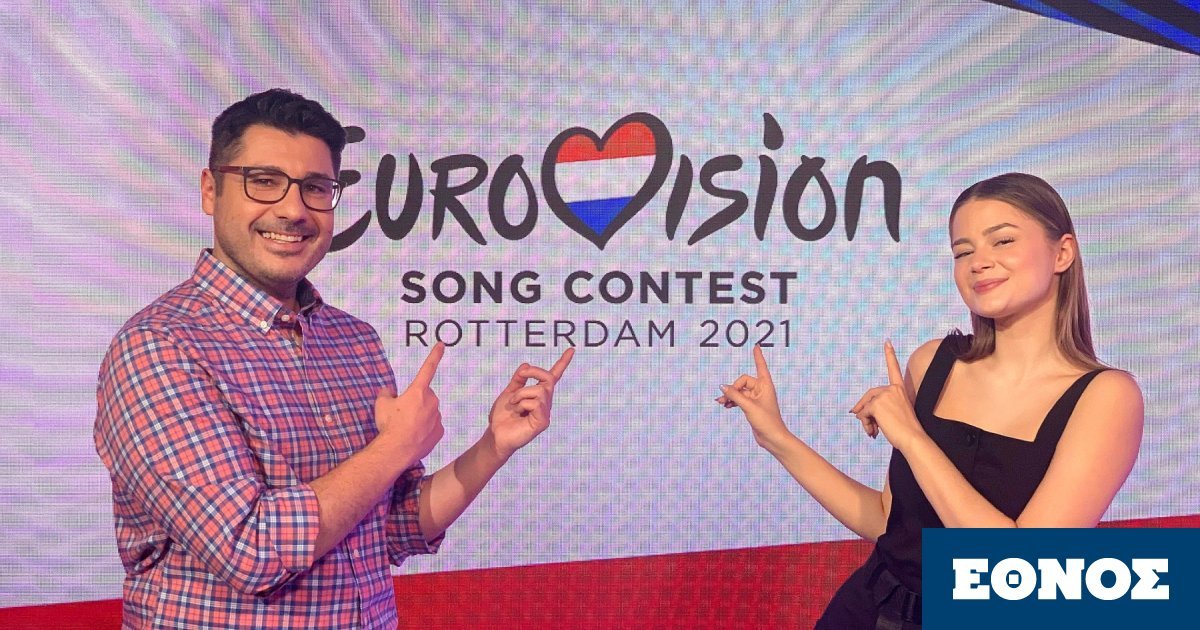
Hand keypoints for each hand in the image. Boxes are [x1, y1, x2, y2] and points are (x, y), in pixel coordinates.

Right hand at [375, 342, 444, 461]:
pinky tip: (414, 436)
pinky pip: (432, 426)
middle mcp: (431, 401)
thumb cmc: (389, 425)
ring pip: (429, 412)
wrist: (396, 450)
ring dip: (421, 416)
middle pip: (425, 396)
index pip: (428, 368)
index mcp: (418, 391)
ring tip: (406, 427)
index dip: (435, 355)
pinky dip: (425, 429)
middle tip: (402, 413)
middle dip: (416, 401)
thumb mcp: (381, 405)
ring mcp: (437, 417)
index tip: (442, 345)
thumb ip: (386, 393)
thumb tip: (388, 390)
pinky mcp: (440, 432)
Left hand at [487, 347, 574, 458]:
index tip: (571, 350)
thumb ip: (518, 380)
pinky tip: (518, 413)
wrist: (495, 435)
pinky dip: (522, 403)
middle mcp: (545, 403)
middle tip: (521, 376)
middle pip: (548, 378)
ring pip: (539, 390)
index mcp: (538, 395)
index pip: (554, 377)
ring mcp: (545, 413)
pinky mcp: (543, 422)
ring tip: (513, 404)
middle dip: (534, 372)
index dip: (562, 363)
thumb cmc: (502, 417)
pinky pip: (536, 403)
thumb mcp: (508, 393)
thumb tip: (526, 365)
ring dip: (521, 393)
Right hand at [718, 345, 792, 448]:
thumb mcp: (748, 406)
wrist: (772, 438)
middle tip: (725, 399)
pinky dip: (732, 401)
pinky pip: (739, 398)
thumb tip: (723, 386)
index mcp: (765, 385)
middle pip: (742, 382)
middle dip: (732, 389)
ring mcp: (756, 398)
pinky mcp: (752, 406)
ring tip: (721, 402)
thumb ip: (734, 395)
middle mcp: (762, 390)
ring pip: (739, 391)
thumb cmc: (766, 421)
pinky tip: (725, 405)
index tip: (756, 346)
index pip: (760, 366)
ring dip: (730, 395)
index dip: (758, 356)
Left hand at [849, 340, 923, 450]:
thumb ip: (879, 409)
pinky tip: (874, 432)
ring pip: (865, 407)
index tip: (887, 342)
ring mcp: (885, 395)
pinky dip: (865, 424)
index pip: (894, 369)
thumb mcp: (894, 415)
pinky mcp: (877, 404)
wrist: (913, 438)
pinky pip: (863, 414)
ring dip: (866, 420)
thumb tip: (856, 412)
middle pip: (869, 395)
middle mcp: (893, 389)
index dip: (890, 355)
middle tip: (857, 418)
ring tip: (873, 432)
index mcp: (900, 390)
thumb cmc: (906, 430)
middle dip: (862, 407)